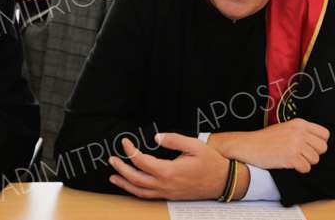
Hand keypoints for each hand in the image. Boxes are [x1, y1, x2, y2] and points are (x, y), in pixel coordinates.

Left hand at [108, 133, 249, 199]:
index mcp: (169, 171)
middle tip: (112, 159)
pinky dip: (135, 191)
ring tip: (113, 176)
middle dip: (121, 168)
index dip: (130, 151)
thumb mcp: (195, 146)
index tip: (125, 142)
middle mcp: (165, 185)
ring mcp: (167, 192)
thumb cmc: (210, 162)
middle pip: (135, 178)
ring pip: (139, 191)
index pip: (142, 161)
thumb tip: (156, 137)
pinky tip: (131, 185)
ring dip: (125, 183)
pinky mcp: (170, 196)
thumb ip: (175, 140)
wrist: (223, 182)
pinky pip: (148, 196)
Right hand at [208, 118, 329, 172]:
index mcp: (300, 123)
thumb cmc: (266, 138)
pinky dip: (300, 169)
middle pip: (323, 148)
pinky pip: (306, 168)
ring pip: (315, 159)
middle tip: (302, 154)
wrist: (250, 145)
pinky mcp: (291, 157)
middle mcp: (300, 132)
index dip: (319, 142)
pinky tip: (290, 164)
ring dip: (306, 162)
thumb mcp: (286, 127)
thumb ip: (302, 132)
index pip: (325, 134)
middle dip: (314, 153)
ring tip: (293, 158)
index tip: (311, 146)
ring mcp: (296, 144)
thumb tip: (317, 142)